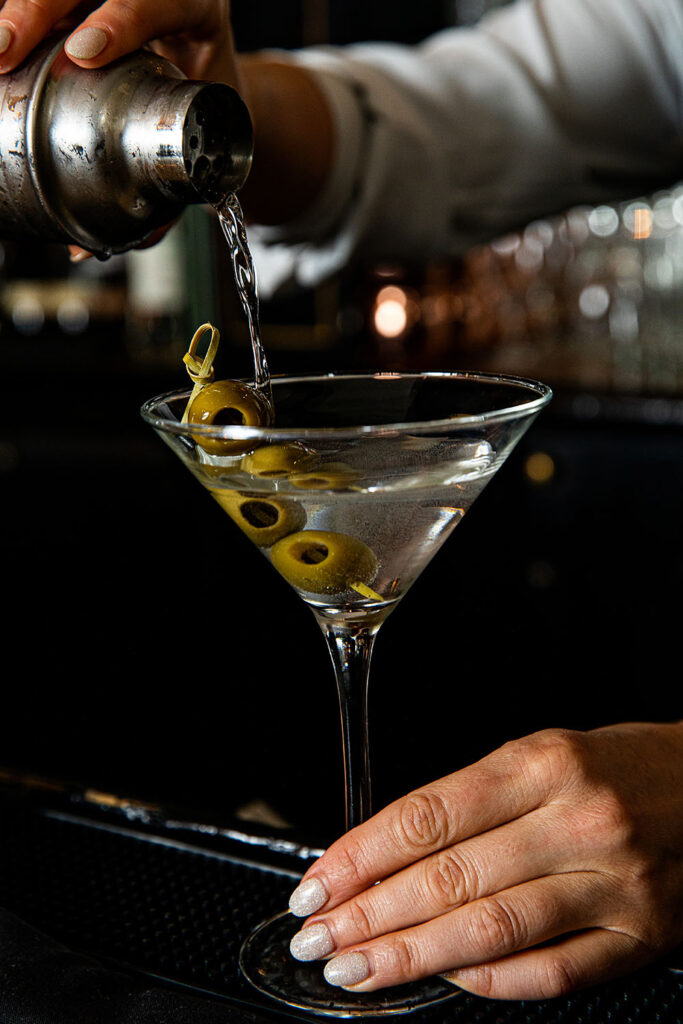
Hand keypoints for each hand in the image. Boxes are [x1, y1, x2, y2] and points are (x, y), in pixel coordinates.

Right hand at [0, 0, 240, 260]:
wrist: (209, 94)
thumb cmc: (202, 125)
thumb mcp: (195, 159)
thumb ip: (159, 206)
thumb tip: (83, 249)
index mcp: (199, 14)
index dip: (125, 17)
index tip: (86, 50)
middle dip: (42, 8)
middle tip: (6, 49)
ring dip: (19, 9)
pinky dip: (16, 12)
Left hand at [287, 722, 682, 999]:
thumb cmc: (624, 766)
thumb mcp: (549, 754)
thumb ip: (476, 799)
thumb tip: (390, 850)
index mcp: (547, 764)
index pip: (430, 814)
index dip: (363, 854)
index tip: (318, 881)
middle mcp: (580, 822)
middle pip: (451, 877)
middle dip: (371, 913)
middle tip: (318, 937)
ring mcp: (614, 885)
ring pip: (492, 930)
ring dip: (412, 956)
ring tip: (357, 968)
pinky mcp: (640, 938)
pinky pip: (551, 972)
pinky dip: (489, 982)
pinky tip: (445, 981)